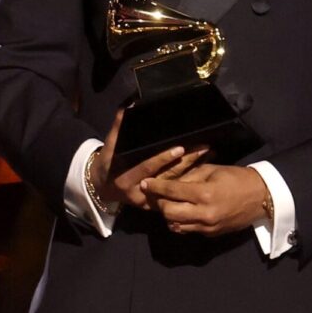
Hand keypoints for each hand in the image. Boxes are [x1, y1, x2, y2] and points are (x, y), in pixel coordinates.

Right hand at [91, 108, 210, 209]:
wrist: (103, 187)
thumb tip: (127, 108)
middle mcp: (140, 191)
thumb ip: (118, 129)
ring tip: (209, 154)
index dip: (164, 158)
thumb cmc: (108, 163)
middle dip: (187, 162)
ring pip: (176, 185)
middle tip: (203, 148)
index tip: (180, 148)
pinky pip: (177, 193)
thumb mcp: (109, 147)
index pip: (148, 167)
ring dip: (194, 170)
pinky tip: (204, 168)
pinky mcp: (158, 204)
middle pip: (168, 177)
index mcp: (126, 178)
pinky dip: (191, 180)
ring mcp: (150, 201)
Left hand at [140, 164, 269, 236]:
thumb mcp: (210, 170)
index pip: (171, 191)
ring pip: (175, 225)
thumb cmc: (235, 178)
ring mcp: (208, 227)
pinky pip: (188, 230)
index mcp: (204, 194)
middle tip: (157, 194)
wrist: (261, 197)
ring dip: (168, 214)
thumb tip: (167, 180)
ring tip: (168, 203)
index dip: (155, 187)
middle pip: (168, 212)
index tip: (144, 183)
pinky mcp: (211, 234)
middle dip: (159, 203)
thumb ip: (188, 176)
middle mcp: (204, 213)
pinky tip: (181, 212)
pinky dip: (180, 222)